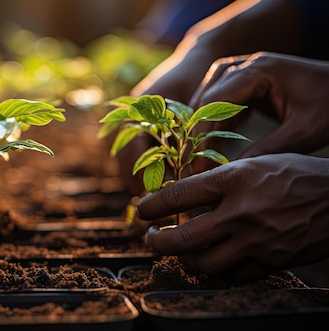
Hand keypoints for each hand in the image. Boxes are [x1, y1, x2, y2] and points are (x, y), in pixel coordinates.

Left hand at [136, 153, 328, 280]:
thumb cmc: (295, 174)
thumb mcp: (253, 163)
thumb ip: (217, 180)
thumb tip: (179, 193)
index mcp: (235, 180)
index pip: (178, 196)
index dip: (151, 206)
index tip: (142, 209)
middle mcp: (242, 213)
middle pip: (183, 239)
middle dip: (157, 241)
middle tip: (152, 236)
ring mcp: (257, 242)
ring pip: (204, 264)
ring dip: (185, 259)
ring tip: (180, 249)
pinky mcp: (272, 262)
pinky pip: (232, 275)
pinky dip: (216, 269)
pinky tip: (210, 257)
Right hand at [189, 52, 328, 157]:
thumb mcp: (303, 132)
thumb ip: (266, 150)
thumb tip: (230, 172)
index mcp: (261, 70)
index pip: (215, 99)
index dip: (199, 130)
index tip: (191, 157)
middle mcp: (249, 65)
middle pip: (207, 96)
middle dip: (195, 129)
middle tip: (188, 160)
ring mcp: (249, 71)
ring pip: (210, 97)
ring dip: (202, 125)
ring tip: (195, 154)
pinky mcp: (252, 83)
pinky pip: (223, 100)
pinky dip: (216, 121)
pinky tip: (210, 143)